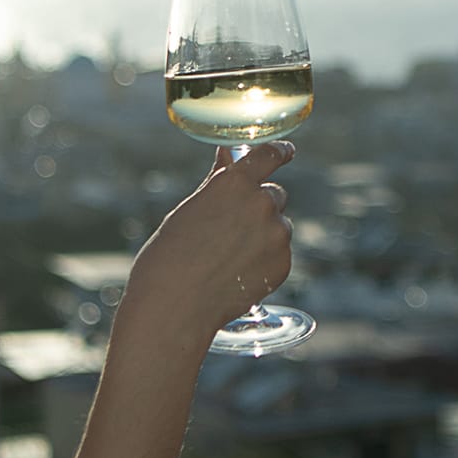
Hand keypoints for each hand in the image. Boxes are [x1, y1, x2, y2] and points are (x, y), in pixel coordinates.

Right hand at [125, 143, 294, 344]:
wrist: (175, 306)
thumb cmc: (170, 256)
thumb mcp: (190, 210)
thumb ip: (218, 184)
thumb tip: (228, 158)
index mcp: (236, 183)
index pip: (268, 155)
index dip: (279, 152)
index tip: (286, 151)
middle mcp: (262, 204)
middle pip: (274, 195)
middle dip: (259, 206)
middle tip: (233, 229)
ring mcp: (276, 235)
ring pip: (278, 226)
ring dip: (263, 234)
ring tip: (229, 258)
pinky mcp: (283, 264)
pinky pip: (279, 254)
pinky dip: (265, 260)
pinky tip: (237, 274)